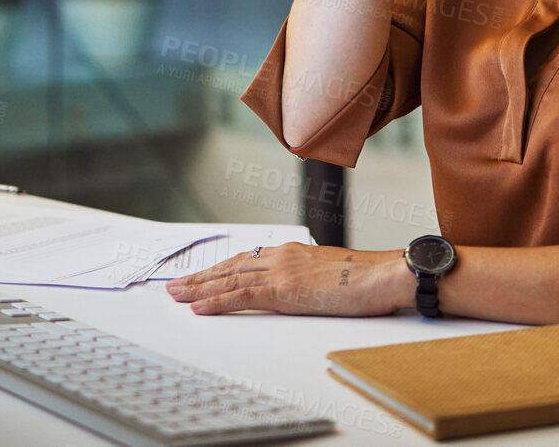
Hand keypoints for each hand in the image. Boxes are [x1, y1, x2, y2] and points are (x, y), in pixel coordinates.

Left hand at [166, 244, 410, 315]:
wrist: (384, 274)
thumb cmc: (366, 278)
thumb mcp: (330, 274)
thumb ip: (308, 278)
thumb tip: (299, 288)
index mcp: (292, 252)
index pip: (246, 259)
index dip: (220, 268)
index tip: (201, 276)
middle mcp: (282, 256)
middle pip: (231, 266)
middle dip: (201, 276)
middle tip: (174, 284)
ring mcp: (282, 271)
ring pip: (230, 279)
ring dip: (200, 287)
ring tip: (176, 294)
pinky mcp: (286, 290)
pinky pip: (243, 296)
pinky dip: (217, 301)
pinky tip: (199, 306)